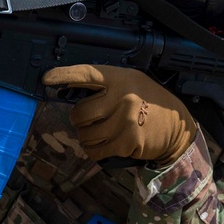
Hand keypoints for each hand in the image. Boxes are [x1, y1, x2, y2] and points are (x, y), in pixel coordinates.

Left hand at [42, 65, 196, 165]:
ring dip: (87, 136)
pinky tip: (107, 143)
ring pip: (84, 134)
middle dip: (80, 119)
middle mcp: (121, 98)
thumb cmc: (149, 102)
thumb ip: (106, 85)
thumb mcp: (132, 82)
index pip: (86, 73)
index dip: (64, 75)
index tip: (46, 79)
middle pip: (79, 113)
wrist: (177, 128)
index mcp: (120, 79)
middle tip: (92, 118)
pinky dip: (95, 150)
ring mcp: (124, 121)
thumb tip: (70, 90)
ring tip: (102, 131)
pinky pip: (94, 150)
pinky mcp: (126, 143)